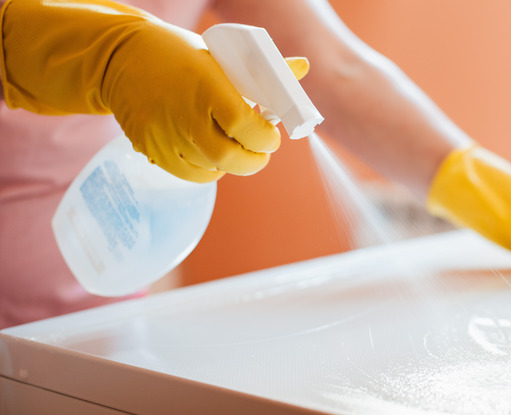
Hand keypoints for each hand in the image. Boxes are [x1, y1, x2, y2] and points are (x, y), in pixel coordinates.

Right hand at [0, 0, 306, 182]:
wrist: (119, 58)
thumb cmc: (179, 55)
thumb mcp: (221, 57)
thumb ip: (264, 72)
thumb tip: (303, 67)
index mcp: (207, 86)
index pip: (246, 127)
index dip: (265, 138)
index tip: (271, 135)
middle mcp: (185, 114)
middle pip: (231, 157)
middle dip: (254, 159)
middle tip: (260, 150)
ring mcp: (166, 136)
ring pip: (214, 169)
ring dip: (233, 163)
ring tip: (235, 146)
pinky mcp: (152, 151)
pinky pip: (191, 175)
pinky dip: (210, 169)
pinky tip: (212, 154)